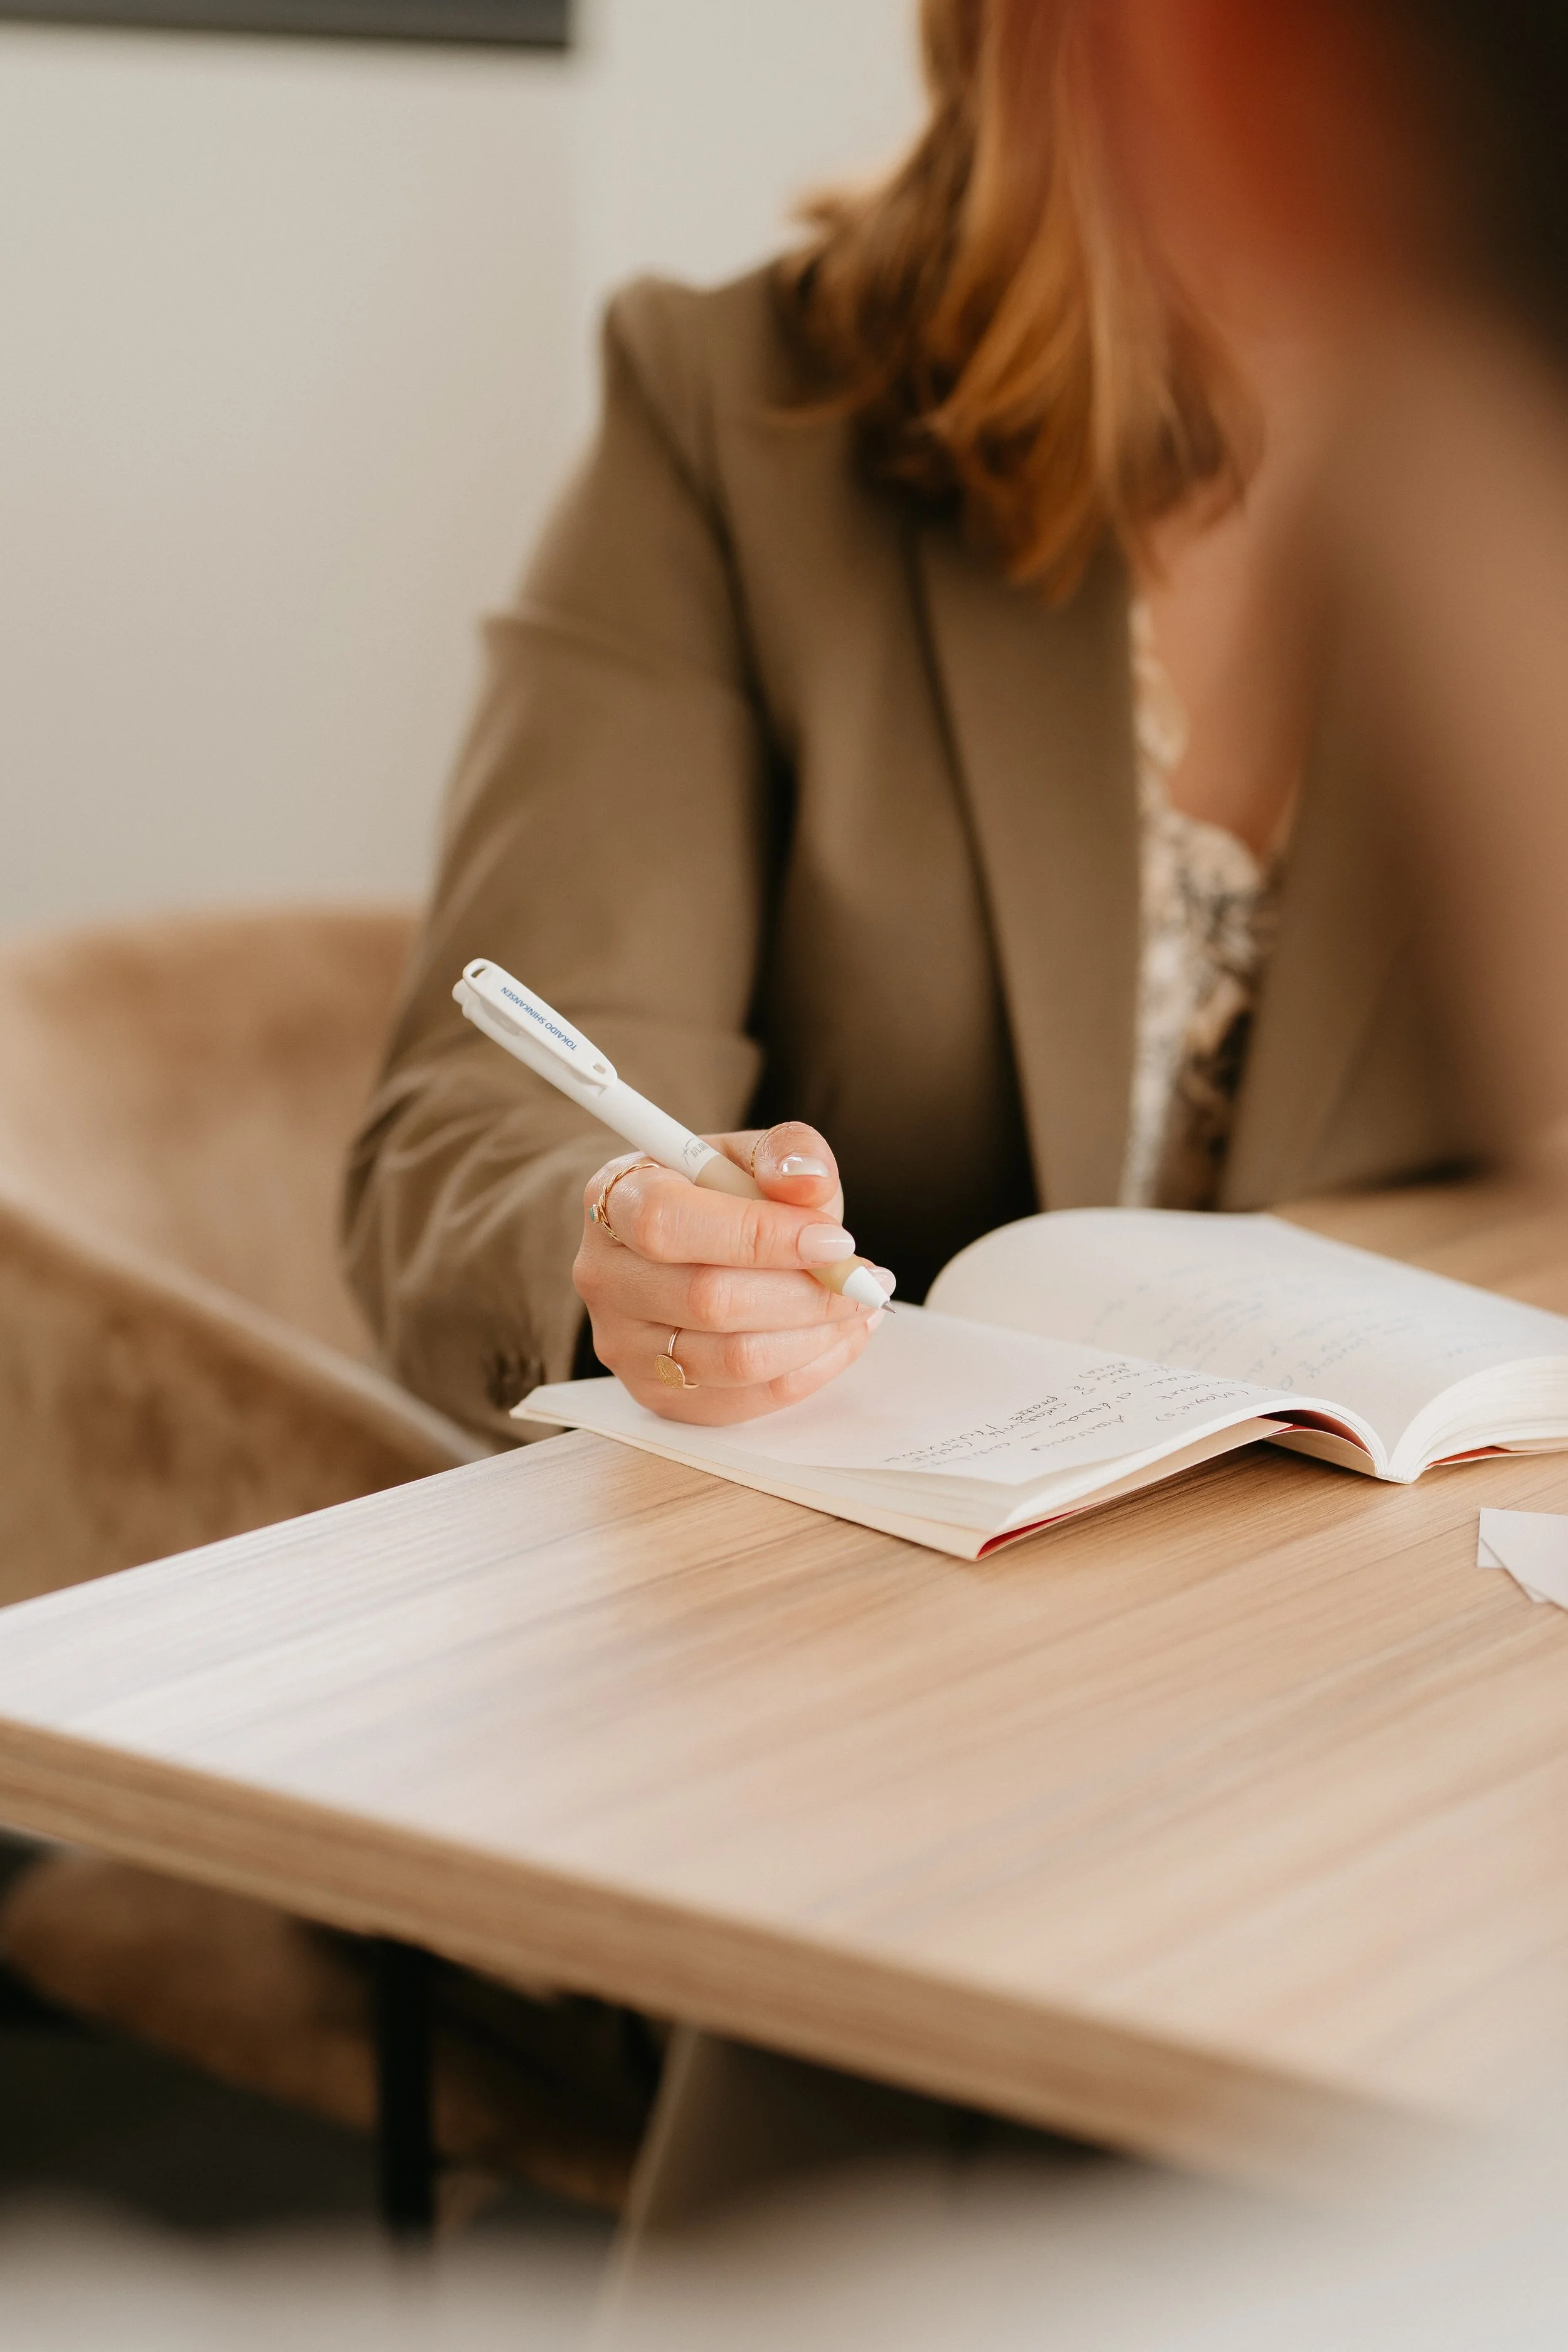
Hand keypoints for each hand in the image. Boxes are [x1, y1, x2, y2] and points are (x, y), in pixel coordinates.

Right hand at [573, 1123, 893, 1423]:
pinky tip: (840, 1337)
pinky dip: (809, 1371)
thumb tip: (809, 1183)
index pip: (670, 1224)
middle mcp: (605, 1276)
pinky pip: (745, 1399)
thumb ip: (787, 1153)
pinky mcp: (657, 1394)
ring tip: (861, 1305)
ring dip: (817, 1336)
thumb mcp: (753, 1154)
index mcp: (614, 1199)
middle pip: (708, 1301)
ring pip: (733, 1359)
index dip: (758, 1236)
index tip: (834, 1240)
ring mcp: (624, 1344)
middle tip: (865, 1278)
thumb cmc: (718, 1194)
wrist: (686, 1244)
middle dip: (807, 1293)